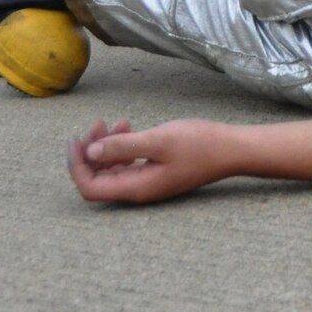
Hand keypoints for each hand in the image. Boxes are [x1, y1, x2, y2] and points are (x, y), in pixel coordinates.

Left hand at [69, 117, 232, 203]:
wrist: (234, 150)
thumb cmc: (201, 145)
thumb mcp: (160, 141)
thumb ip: (123, 147)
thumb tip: (90, 152)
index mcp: (136, 187)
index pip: (90, 186)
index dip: (77, 165)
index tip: (76, 139)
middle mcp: (139, 189)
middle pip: (99, 178)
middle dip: (91, 152)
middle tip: (96, 124)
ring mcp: (149, 182)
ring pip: (113, 169)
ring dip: (107, 146)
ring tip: (115, 121)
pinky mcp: (159, 172)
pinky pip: (129, 164)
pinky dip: (123, 147)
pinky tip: (130, 127)